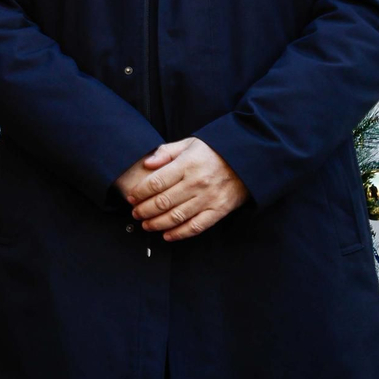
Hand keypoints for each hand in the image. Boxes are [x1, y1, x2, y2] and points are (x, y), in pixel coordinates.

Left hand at [125, 137, 247, 241]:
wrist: (247, 160)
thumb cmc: (214, 152)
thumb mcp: (189, 144)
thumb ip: (166, 152)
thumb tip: (146, 163)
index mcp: (187, 165)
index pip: (155, 183)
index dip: (139, 193)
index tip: (131, 197)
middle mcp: (196, 183)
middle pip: (162, 202)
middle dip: (144, 210)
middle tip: (135, 213)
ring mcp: (208, 199)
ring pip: (176, 217)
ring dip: (157, 224)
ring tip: (146, 224)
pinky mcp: (218, 211)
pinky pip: (195, 227)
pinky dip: (179, 234)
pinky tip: (167, 235)